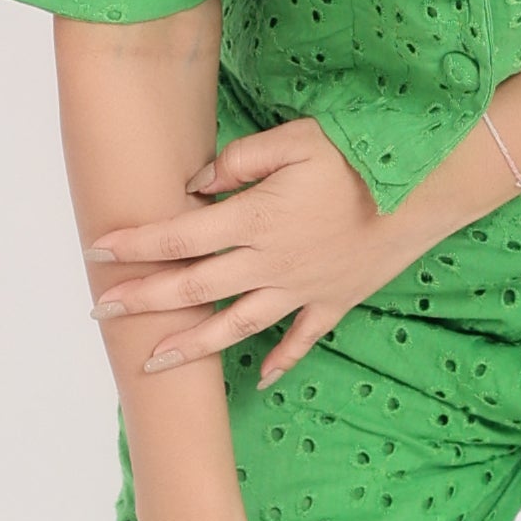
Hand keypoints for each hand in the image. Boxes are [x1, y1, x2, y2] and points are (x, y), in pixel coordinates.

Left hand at [85, 117, 421, 384]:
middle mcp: (270, 263)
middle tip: (100, 310)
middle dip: (143, 299)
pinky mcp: (333, 302)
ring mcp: (301, 290)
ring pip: (235, 325)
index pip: (179, 236)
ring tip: (153, 363)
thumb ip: (242, 159)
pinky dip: (281, 359)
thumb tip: (197, 183)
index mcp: (255, 220)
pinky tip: (262, 380)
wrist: (424, 194)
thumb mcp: (298, 140)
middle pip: (194, 287)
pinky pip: (301, 339)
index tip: (96, 250)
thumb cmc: (359, 158)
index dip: (135, 244)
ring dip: (191, 345)